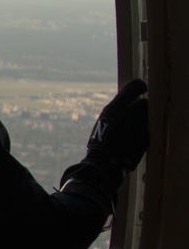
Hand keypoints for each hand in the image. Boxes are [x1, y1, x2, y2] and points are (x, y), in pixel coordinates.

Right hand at [61, 78, 147, 195]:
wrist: (103, 162)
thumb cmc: (101, 141)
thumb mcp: (104, 120)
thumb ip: (117, 109)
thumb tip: (131, 100)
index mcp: (113, 109)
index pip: (134, 87)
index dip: (140, 86)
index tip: (142, 88)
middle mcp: (127, 115)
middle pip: (144, 103)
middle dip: (141, 108)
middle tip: (136, 113)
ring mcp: (138, 126)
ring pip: (148, 116)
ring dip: (144, 119)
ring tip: (134, 127)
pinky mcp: (145, 137)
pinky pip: (148, 128)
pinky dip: (144, 131)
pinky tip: (135, 137)